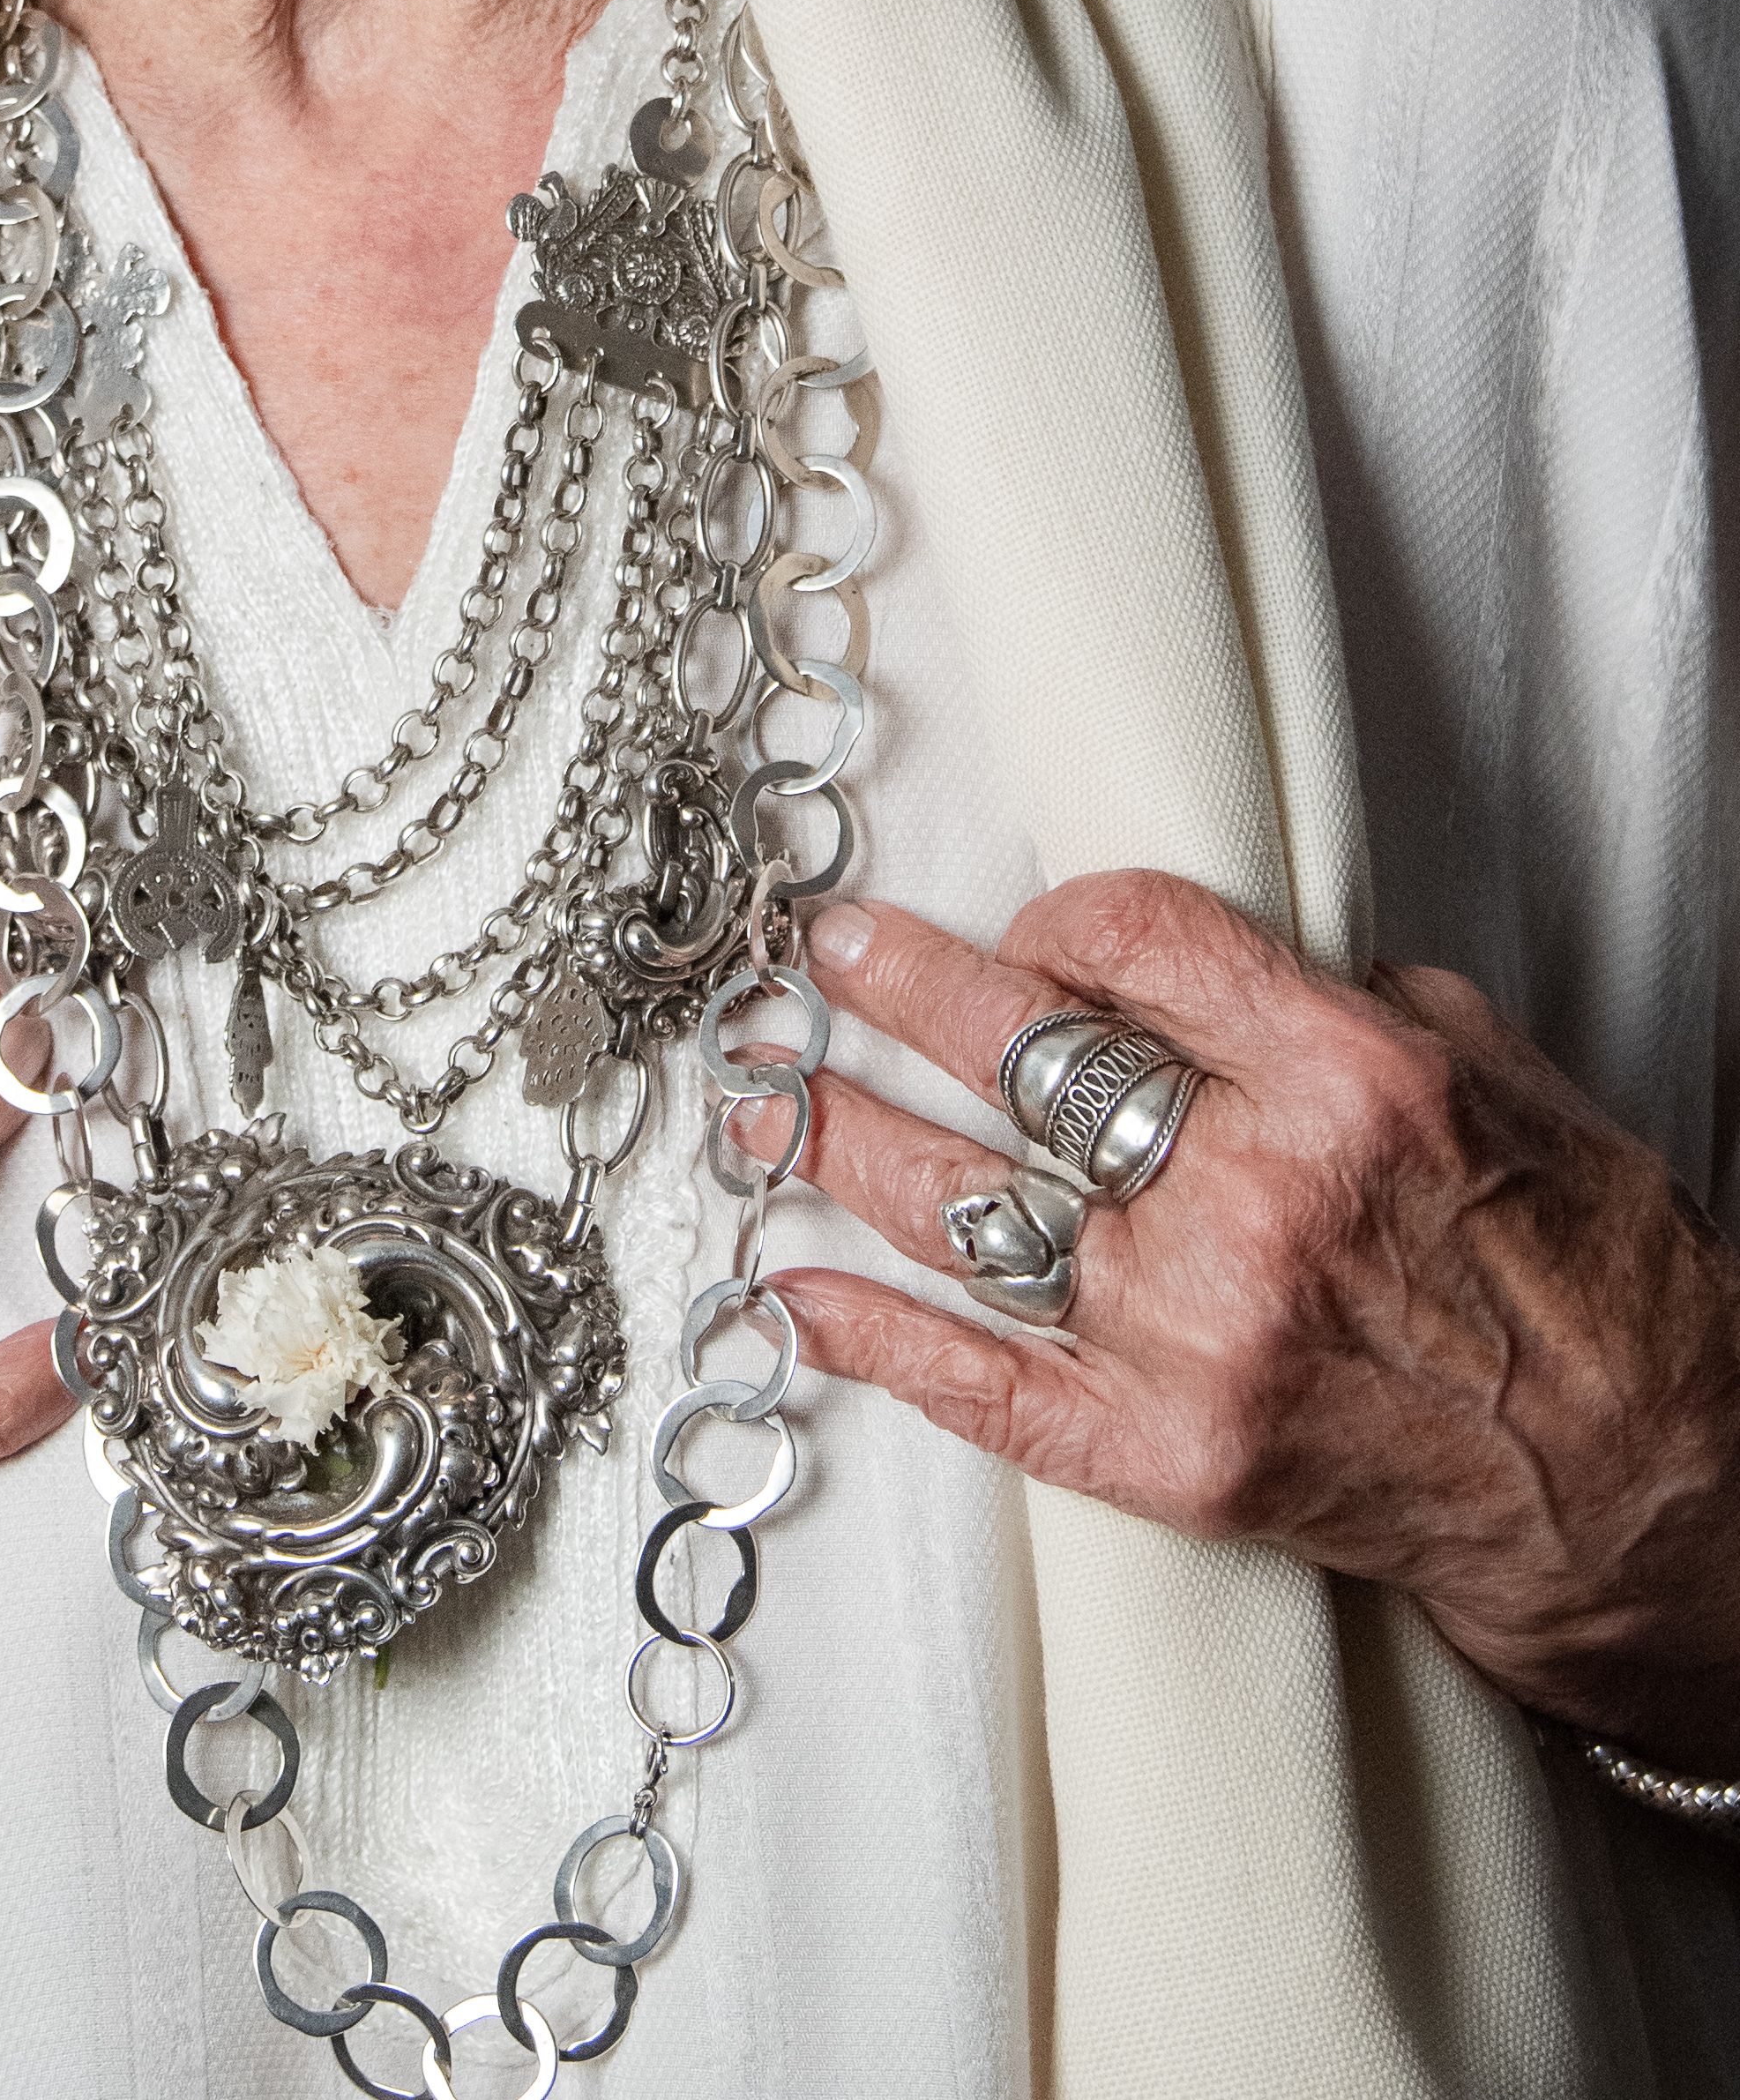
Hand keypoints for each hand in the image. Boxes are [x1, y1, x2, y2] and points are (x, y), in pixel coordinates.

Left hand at [772, 872, 1739, 1770]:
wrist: (1640, 1494)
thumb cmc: (1583, 1282)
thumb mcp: (1491, 1076)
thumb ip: (1335, 1004)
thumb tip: (1200, 963)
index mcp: (1345, 1078)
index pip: (1135, 939)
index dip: (1058, 916)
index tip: (1024, 923)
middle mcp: (1257, 1197)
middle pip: (1025, 1054)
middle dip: (907, 987)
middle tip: (835, 953)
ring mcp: (1199, 1336)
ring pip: (974, 1209)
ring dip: (851, 1143)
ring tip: (771, 1095)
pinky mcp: (1171, 1457)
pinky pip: (987, 1390)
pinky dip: (880, 1341)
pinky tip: (797, 1295)